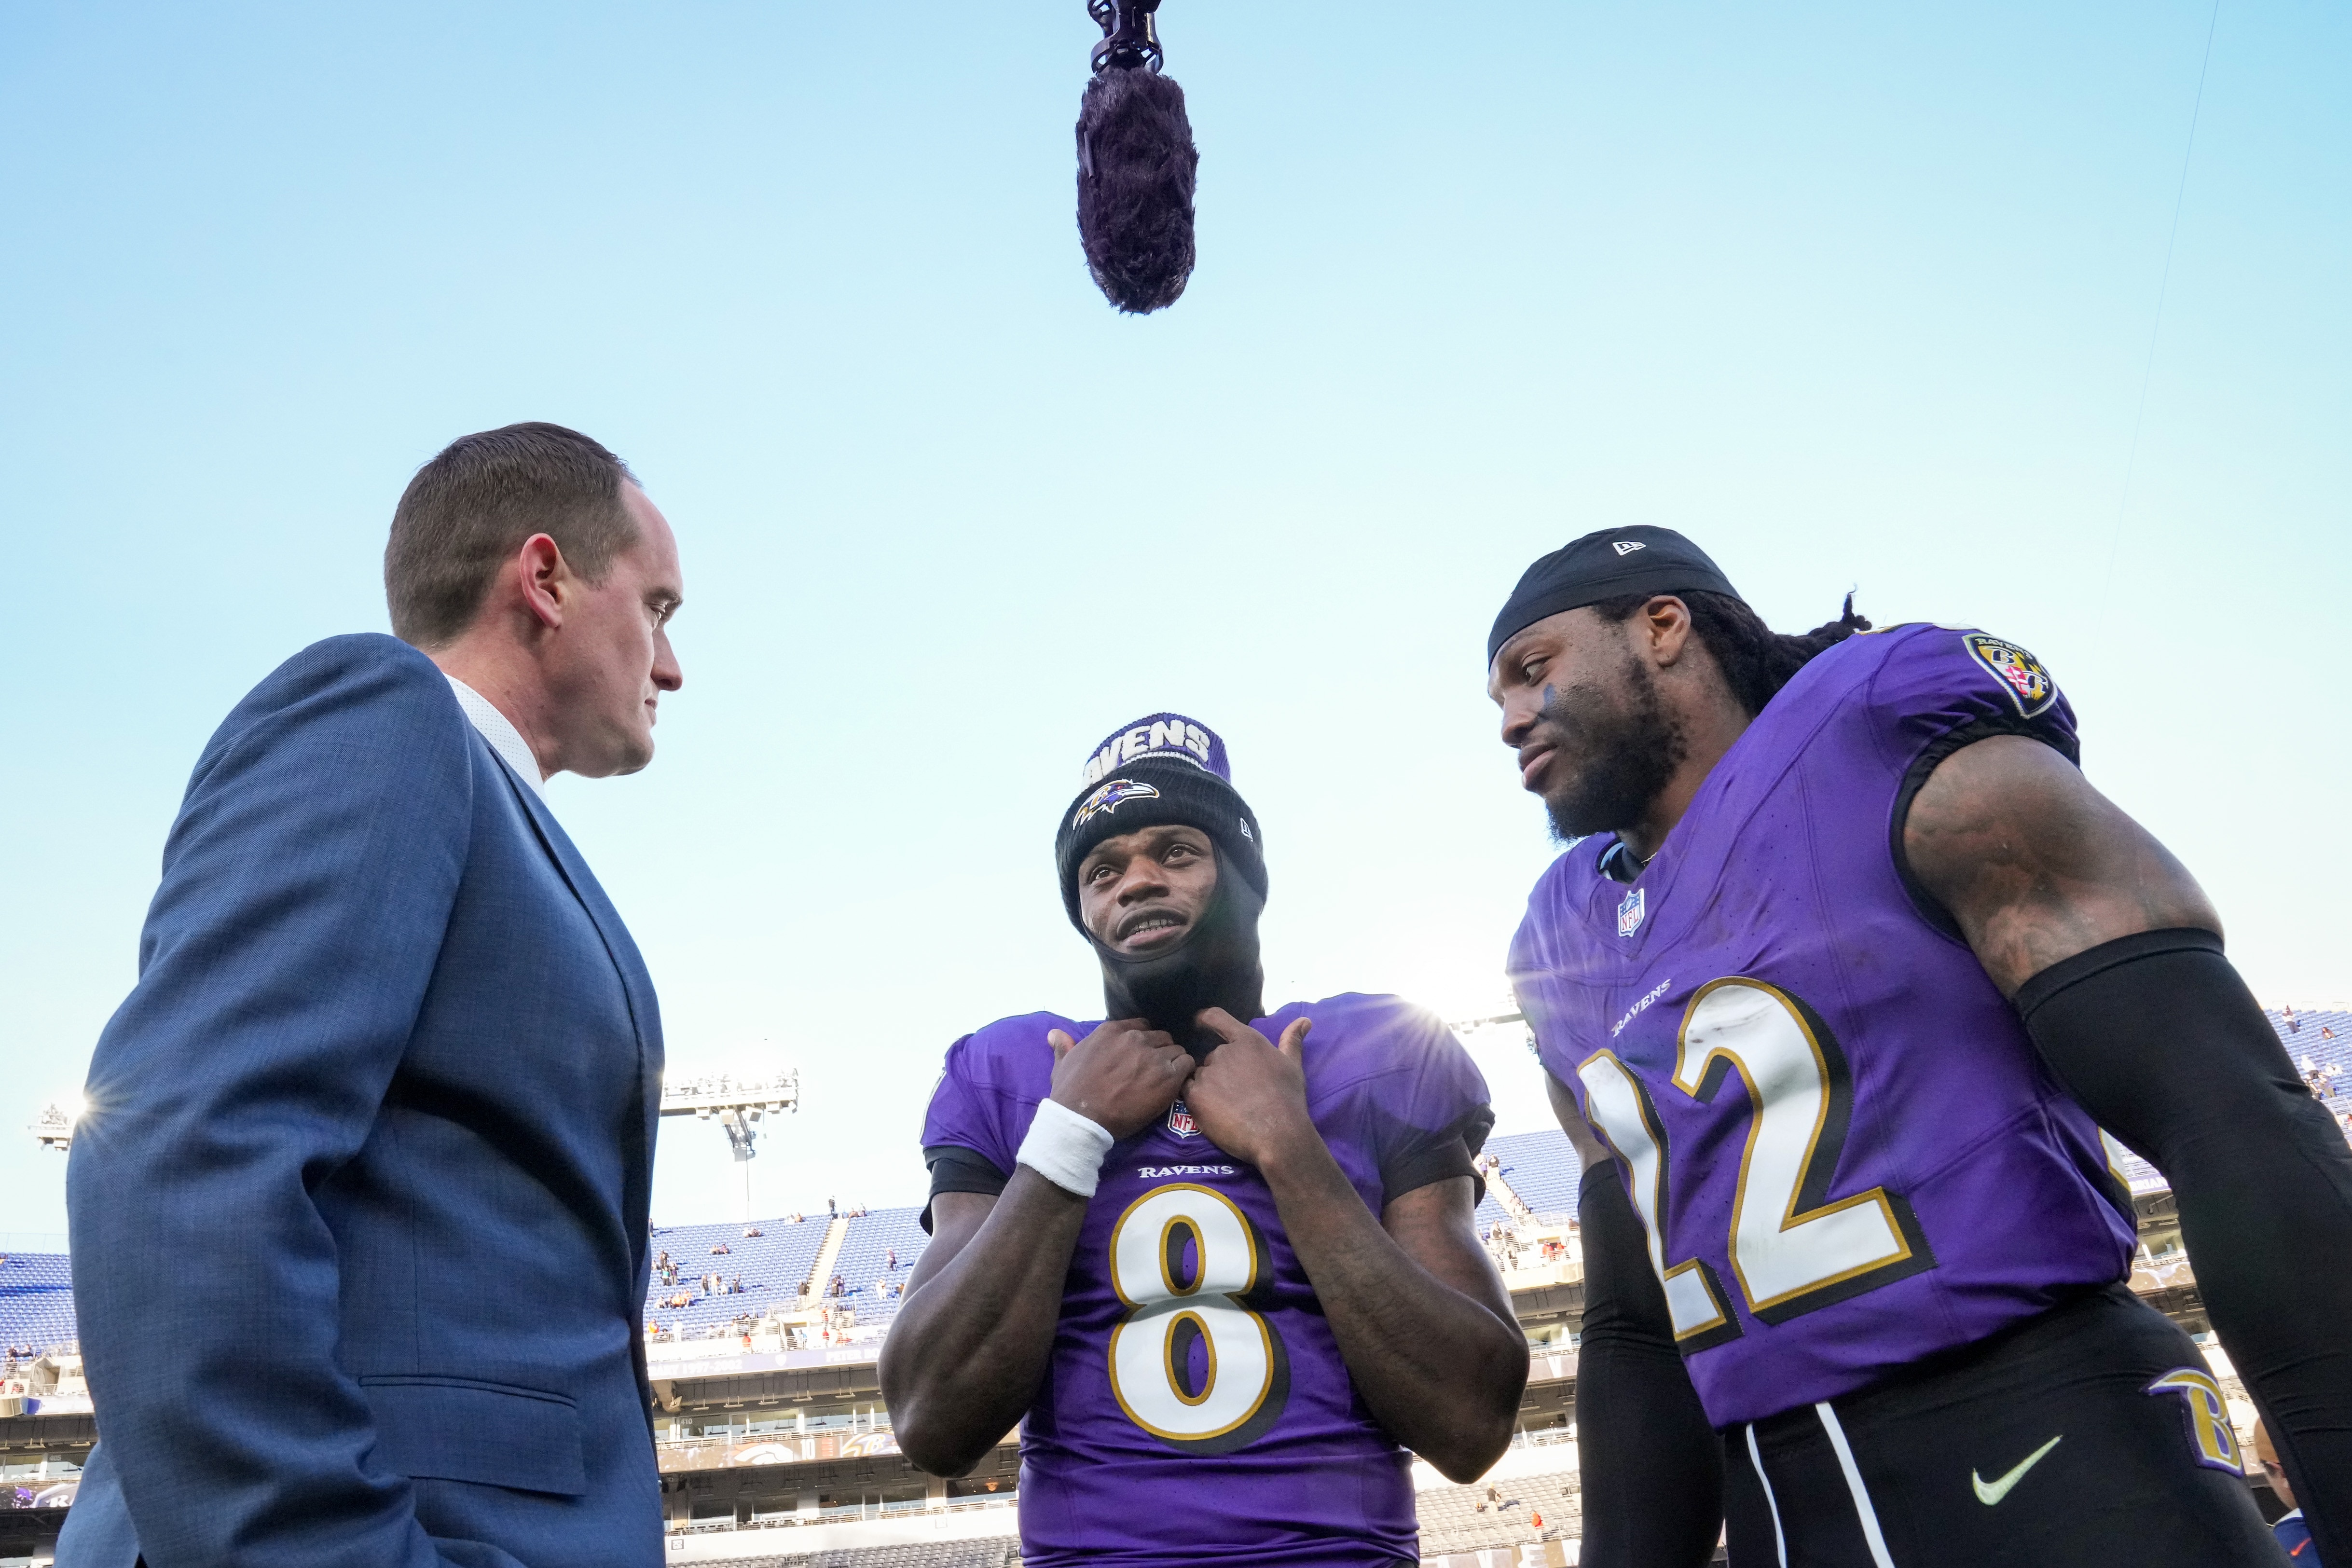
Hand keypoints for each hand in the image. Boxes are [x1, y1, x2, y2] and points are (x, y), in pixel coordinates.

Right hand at [1047, 1019, 1194, 1137]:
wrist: (1082, 1118)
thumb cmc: (1071, 1093)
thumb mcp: (1062, 1064)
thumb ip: (1064, 1046)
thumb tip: (1054, 1034)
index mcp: (1112, 1031)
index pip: (1140, 1026)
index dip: (1143, 1042)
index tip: (1141, 1056)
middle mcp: (1135, 1038)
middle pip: (1161, 1037)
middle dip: (1160, 1051)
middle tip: (1154, 1071)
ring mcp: (1152, 1056)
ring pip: (1176, 1050)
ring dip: (1173, 1063)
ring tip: (1166, 1080)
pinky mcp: (1168, 1076)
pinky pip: (1187, 1064)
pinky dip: (1184, 1073)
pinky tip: (1176, 1085)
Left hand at [1179, 1009, 1318, 1169]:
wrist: (1277, 1134)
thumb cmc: (1288, 1099)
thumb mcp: (1293, 1066)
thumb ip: (1292, 1041)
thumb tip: (1305, 1021)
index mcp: (1247, 1041)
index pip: (1216, 1018)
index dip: (1206, 1020)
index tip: (1200, 1023)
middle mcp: (1223, 1052)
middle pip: (1213, 1056)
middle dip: (1222, 1071)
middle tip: (1238, 1093)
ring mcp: (1208, 1073)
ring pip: (1201, 1075)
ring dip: (1210, 1087)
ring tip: (1229, 1107)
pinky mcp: (1195, 1096)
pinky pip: (1189, 1092)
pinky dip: (1198, 1100)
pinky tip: (1216, 1112)